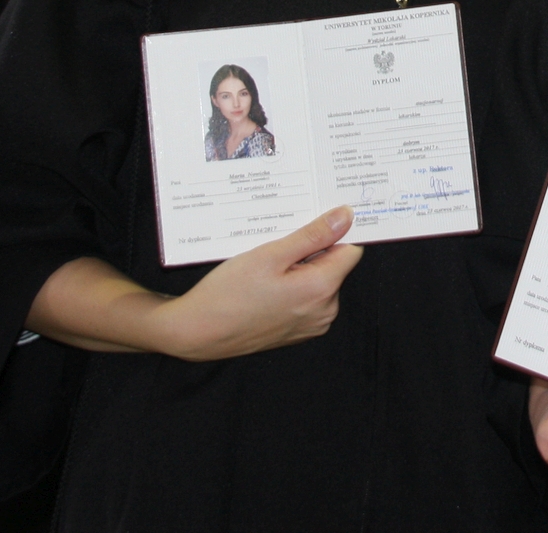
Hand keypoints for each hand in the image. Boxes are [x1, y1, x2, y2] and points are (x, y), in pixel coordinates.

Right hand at [151, 207, 363, 360]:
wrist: (197, 332)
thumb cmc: (228, 294)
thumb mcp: (271, 254)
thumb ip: (313, 235)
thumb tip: (346, 216)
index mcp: (322, 290)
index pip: (350, 250)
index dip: (333, 233)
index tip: (312, 222)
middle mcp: (324, 311)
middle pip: (333, 266)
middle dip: (311, 251)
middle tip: (277, 247)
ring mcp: (311, 325)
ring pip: (318, 282)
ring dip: (299, 269)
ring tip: (266, 267)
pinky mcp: (297, 331)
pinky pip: (305, 299)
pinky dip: (291, 286)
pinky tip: (265, 284)